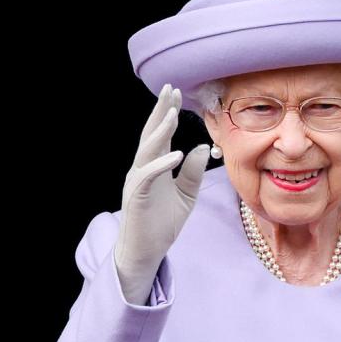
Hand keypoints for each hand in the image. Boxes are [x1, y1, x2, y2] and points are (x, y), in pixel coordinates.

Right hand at [114, 83, 209, 303]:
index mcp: (154, 166)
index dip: (167, 114)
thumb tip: (202, 147)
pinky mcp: (138, 196)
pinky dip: (162, 163)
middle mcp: (143, 168)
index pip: (161, 135)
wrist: (147, 251)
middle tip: (169, 89)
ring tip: (172, 113)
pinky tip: (176, 153)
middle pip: (150, 134)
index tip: (176, 94)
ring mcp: (138, 181)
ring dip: (160, 131)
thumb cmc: (163, 224)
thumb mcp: (186, 195)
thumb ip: (192, 172)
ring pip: (147, 149)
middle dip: (160, 111)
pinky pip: (149, 175)